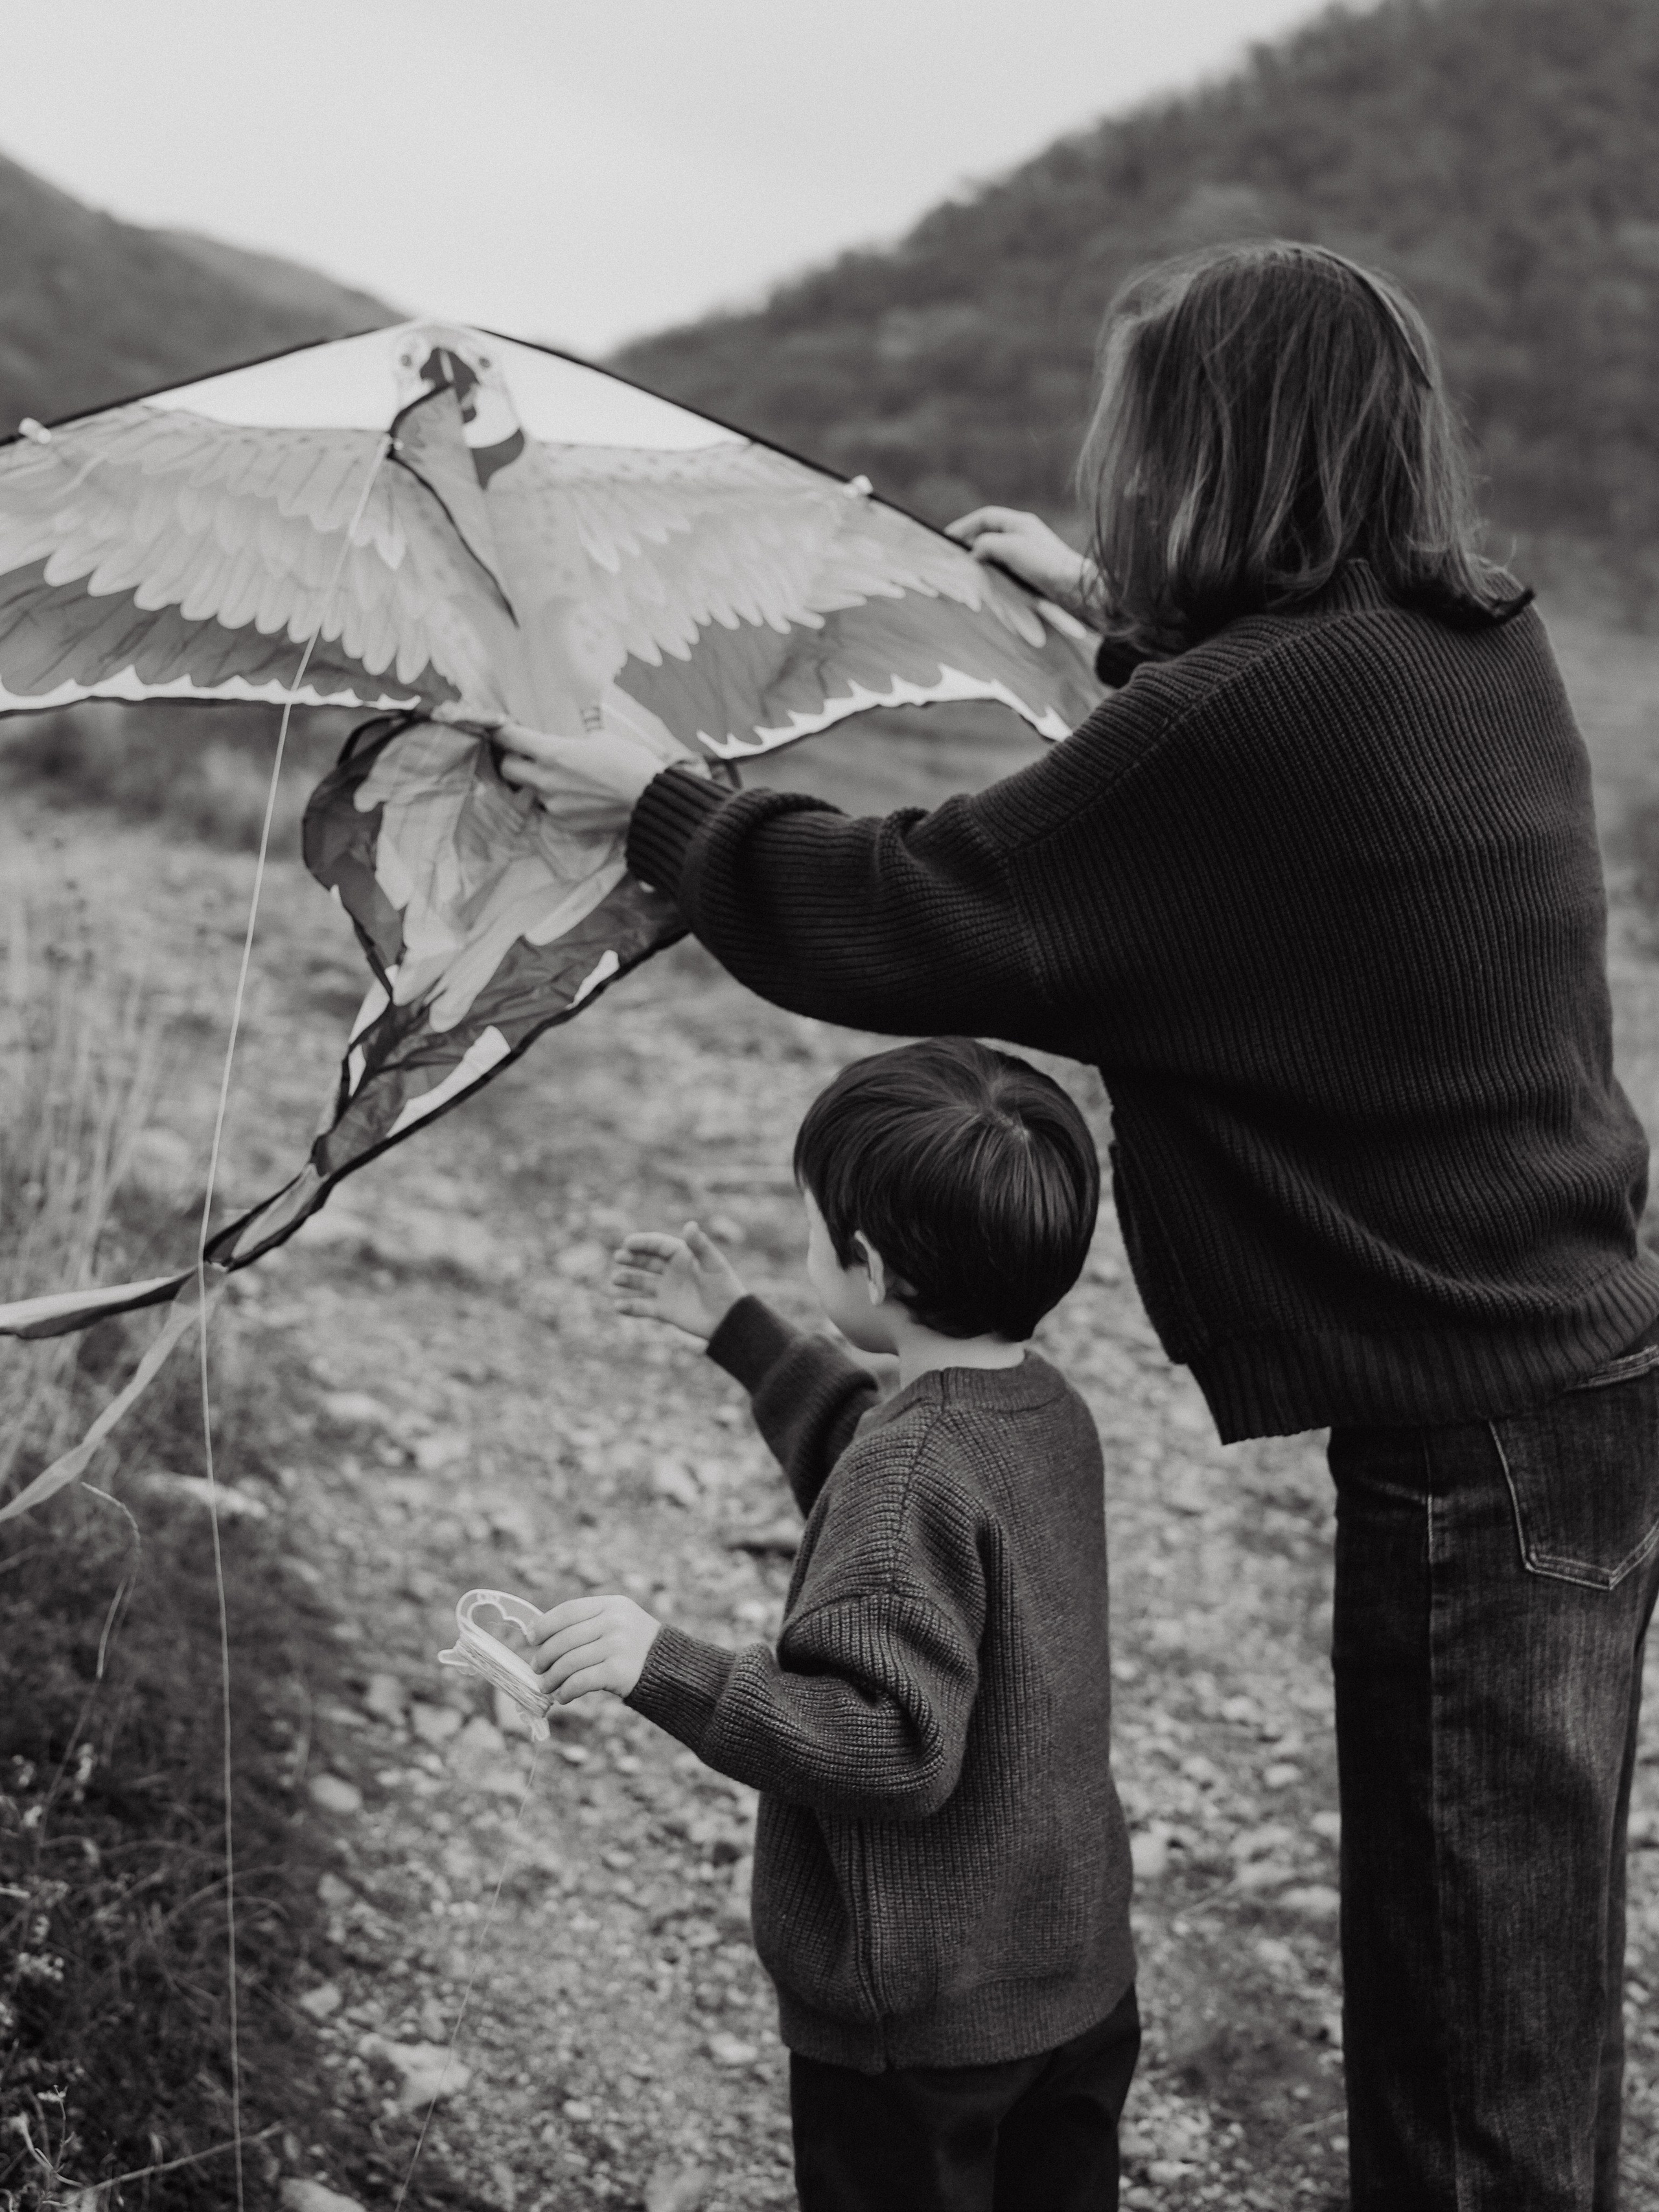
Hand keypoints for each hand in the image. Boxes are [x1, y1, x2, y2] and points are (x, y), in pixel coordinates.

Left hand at [493, 722, 669, 836]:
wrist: (651, 801)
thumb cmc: (630, 763)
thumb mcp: (602, 737)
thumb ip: (575, 736)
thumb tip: (573, 730)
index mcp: (553, 753)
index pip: (509, 738)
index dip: (500, 731)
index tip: (500, 728)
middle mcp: (546, 781)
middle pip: (508, 769)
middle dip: (512, 760)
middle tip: (524, 756)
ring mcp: (554, 805)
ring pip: (531, 792)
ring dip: (539, 784)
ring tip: (563, 780)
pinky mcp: (566, 824)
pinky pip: (551, 811)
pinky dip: (558, 803)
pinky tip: (578, 797)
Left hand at [531, 1594, 659, 1704]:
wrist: (670, 1669)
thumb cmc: (634, 1646)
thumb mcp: (617, 1622)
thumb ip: (586, 1624)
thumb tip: (539, 1636)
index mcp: (612, 1604)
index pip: (568, 1610)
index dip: (544, 1625)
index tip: (530, 1638)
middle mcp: (615, 1621)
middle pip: (564, 1639)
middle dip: (544, 1656)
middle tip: (536, 1668)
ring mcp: (618, 1646)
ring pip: (569, 1662)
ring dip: (551, 1678)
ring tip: (545, 1686)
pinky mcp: (618, 1671)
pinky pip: (580, 1681)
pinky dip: (566, 1691)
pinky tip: (562, 1697)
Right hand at [610, 1222, 746, 1341]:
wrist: (728, 1319)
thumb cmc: (724, 1287)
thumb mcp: (713, 1264)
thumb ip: (699, 1245)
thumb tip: (690, 1224)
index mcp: (682, 1256)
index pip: (658, 1245)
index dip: (642, 1242)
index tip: (627, 1243)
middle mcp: (671, 1271)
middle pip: (646, 1261)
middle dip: (631, 1258)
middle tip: (619, 1258)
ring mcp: (666, 1291)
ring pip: (641, 1283)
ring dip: (628, 1280)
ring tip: (616, 1279)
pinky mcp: (664, 1311)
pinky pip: (643, 1307)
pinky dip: (630, 1307)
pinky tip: (618, 1306)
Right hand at [946, 507, 1094, 619]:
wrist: (1074, 586)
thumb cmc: (1046, 564)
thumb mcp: (1011, 548)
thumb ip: (987, 544)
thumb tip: (974, 551)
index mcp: (1019, 522)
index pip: (985, 517)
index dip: (964, 526)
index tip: (947, 538)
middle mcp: (1023, 534)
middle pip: (989, 533)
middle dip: (970, 541)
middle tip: (954, 555)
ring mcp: (1027, 552)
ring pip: (996, 550)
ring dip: (980, 558)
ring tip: (966, 569)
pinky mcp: (1031, 570)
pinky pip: (1004, 565)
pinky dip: (991, 570)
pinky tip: (986, 581)